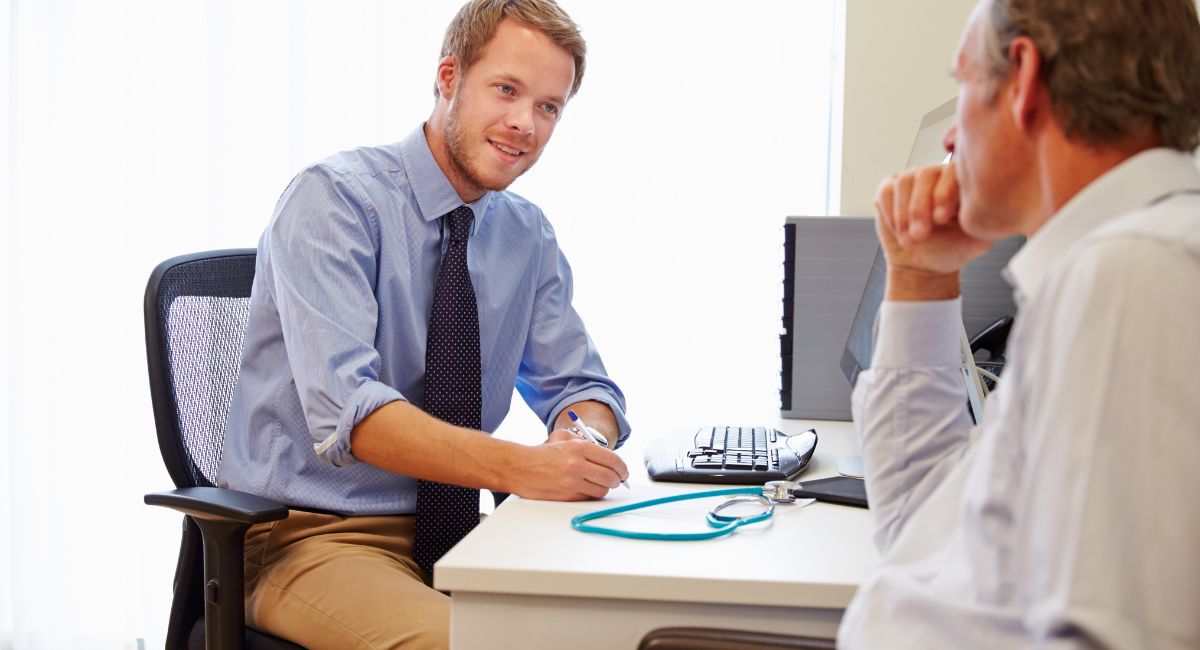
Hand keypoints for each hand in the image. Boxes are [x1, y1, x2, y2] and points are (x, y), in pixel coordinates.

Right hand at [508, 434, 628, 500]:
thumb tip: (606, 455)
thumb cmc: (542, 452)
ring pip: (602, 490)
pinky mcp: (566, 496)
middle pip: (611, 477)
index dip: (622, 467)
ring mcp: (571, 482)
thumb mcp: (562, 437)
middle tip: (617, 479)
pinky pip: (588, 498)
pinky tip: (586, 488)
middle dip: (617, 480)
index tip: (623, 471)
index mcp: (578, 447)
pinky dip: (591, 494)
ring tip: (599, 482)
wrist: (519, 468)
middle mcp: (577, 465)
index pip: (612, 459)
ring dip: (604, 488)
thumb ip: (584, 441)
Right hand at [875, 163, 990, 297]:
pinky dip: (889, 214)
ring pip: (902, 182)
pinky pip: (885, 191)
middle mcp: (937, 174)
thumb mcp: (977, 241)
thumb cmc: (953, 249)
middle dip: (919, 208)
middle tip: (920, 236)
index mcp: (962, 181)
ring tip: (911, 239)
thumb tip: (1001, 214)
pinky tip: (899, 230)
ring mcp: (912, 179)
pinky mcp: (890, 188)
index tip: (941, 219)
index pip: (953, 171)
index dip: (945, 192)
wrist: (924, 263)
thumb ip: (986, 225)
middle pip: (924, 174)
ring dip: (903, 215)